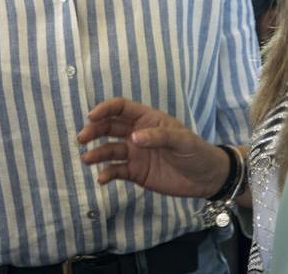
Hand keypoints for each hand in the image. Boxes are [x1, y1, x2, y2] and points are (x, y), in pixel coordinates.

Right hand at [77, 98, 230, 198]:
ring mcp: (134, 153)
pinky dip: (107, 173)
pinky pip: (116, 170)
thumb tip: (134, 138)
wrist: (206, 178)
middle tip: (82, 138)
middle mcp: (136, 134)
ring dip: (97, 153)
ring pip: (109, 150)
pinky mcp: (135, 172)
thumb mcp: (182, 141)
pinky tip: (101, 178)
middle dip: (94, 130)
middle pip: (109, 127)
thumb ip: (159, 137)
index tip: (92, 116)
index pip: (121, 108)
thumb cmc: (196, 152)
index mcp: (147, 119)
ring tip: (87, 159)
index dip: (105, 109)